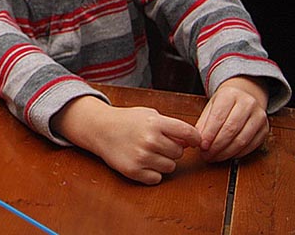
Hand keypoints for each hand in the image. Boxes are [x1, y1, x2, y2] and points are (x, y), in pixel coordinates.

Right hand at [53, 97, 201, 184]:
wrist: (100, 129)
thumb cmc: (126, 121)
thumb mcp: (149, 115)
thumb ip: (171, 126)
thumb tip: (190, 144)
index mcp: (155, 123)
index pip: (188, 133)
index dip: (194, 139)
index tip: (194, 141)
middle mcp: (150, 140)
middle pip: (179, 153)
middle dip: (171, 149)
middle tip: (157, 144)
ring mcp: (141, 157)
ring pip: (170, 167)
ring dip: (163, 161)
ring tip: (148, 152)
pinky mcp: (134, 171)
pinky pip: (157, 178)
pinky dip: (152, 172)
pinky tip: (142, 162)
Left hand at [195, 76, 268, 161]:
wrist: (245, 96)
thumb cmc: (224, 103)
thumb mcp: (211, 107)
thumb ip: (203, 123)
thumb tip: (196, 141)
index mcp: (230, 95)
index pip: (218, 117)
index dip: (209, 134)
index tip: (201, 146)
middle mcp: (247, 104)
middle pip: (231, 130)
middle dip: (216, 146)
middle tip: (206, 155)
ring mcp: (259, 116)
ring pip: (242, 140)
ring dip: (226, 153)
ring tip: (214, 157)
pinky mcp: (265, 129)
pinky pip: (251, 146)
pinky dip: (237, 154)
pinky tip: (227, 155)